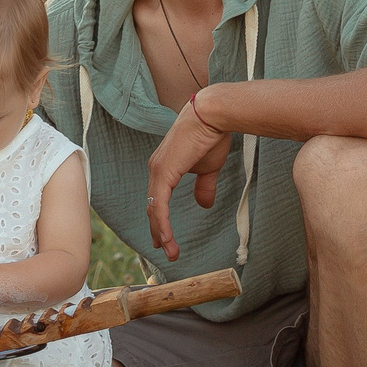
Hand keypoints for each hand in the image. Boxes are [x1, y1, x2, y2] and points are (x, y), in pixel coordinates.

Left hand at [144, 99, 232, 258]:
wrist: (213, 115)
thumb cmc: (211, 135)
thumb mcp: (208, 167)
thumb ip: (203, 186)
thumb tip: (204, 204)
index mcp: (164, 167)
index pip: (157, 199)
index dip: (160, 220)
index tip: (164, 238)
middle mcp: (156, 169)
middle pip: (153, 207)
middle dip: (158, 231)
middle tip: (165, 250)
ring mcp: (157, 170)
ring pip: (154, 209)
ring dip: (161, 232)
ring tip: (169, 251)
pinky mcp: (163, 172)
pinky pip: (159, 205)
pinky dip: (162, 223)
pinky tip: (166, 238)